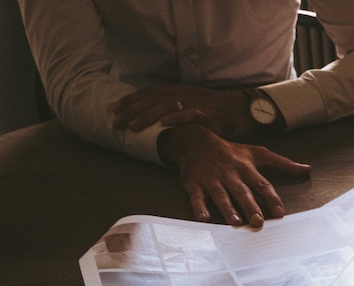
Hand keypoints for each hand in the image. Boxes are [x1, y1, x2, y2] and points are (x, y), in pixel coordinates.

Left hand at [112, 84, 258, 140]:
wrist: (239, 111)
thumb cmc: (213, 112)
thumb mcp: (188, 105)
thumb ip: (171, 108)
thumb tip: (150, 117)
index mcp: (177, 91)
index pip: (148, 93)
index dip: (130, 100)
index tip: (114, 109)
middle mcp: (183, 93)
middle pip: (152, 100)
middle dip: (132, 110)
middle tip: (116, 122)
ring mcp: (195, 103)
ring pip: (166, 106)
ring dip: (147, 115)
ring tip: (133, 126)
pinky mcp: (207, 114)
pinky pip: (190, 114)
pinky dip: (176, 117)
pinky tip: (164, 123)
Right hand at [158, 124, 310, 227]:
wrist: (196, 141)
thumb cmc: (232, 151)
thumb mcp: (258, 153)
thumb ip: (283, 164)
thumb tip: (308, 169)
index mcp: (246, 168)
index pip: (262, 184)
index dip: (271, 198)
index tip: (280, 212)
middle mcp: (230, 174)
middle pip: (242, 192)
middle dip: (250, 206)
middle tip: (258, 221)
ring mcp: (212, 179)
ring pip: (221, 195)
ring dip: (228, 209)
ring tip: (236, 222)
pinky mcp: (194, 184)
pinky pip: (196, 197)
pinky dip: (199, 207)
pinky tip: (203, 218)